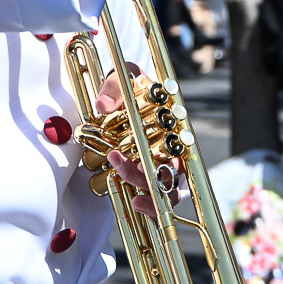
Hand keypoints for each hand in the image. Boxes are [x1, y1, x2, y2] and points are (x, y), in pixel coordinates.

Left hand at [93, 70, 183, 218]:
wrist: (124, 95)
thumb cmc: (129, 85)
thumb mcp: (123, 77)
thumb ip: (114, 87)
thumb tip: (103, 105)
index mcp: (173, 119)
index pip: (179, 137)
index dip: (171, 146)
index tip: (152, 148)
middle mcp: (175, 144)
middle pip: (174, 167)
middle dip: (149, 173)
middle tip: (118, 163)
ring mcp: (167, 164)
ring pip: (170, 187)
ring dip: (151, 190)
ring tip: (135, 196)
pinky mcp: (156, 179)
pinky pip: (162, 199)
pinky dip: (153, 206)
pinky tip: (138, 204)